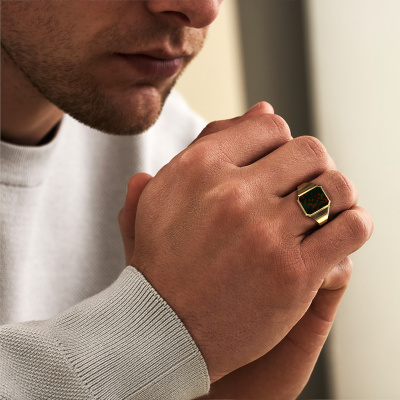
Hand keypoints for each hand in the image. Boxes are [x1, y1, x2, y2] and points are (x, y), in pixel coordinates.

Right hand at [119, 104, 372, 384]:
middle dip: (310, 166)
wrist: (162, 329)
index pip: (269, 125)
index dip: (278, 144)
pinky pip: (350, 227)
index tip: (276, 167)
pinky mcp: (293, 274)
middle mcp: (233, 194)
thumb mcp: (161, 196)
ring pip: (335, 185)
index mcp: (199, 169)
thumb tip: (263, 108)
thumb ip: (205, 146)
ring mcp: (265, 234)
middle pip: (308, 150)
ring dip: (335, 195)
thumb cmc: (162, 262)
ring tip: (321, 212)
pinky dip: (352, 225)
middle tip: (301, 190)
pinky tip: (335, 237)